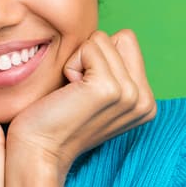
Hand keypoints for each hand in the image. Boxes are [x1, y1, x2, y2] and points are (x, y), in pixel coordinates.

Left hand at [5, 29, 156, 181]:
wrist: (38, 149)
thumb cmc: (59, 116)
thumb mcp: (99, 92)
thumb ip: (117, 69)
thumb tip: (116, 37)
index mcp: (147, 101)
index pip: (128, 41)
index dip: (101, 57)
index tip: (88, 89)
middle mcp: (145, 100)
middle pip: (121, 37)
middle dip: (93, 55)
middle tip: (80, 90)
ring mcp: (130, 95)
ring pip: (102, 39)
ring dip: (80, 61)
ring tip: (74, 92)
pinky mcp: (109, 89)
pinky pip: (89, 47)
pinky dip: (72, 64)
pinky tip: (69, 92)